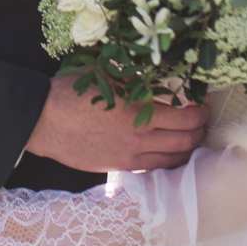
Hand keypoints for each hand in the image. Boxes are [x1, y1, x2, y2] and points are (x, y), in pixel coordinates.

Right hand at [23, 75, 205, 171]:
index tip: (203, 106)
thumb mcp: (105, 75)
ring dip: (186, 150)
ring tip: (189, 140)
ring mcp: (130, 157)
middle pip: (185, 142)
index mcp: (138, 112)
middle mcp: (140, 138)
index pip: (185, 119)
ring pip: (172, 160)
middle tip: (200, 123)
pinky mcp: (119, 167)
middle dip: (198, 132)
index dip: (200, 113)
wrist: (43, 121)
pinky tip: (167, 154)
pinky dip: (167, 162)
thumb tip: (156, 77)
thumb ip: (134, 79)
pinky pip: (153, 169)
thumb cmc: (71, 93)